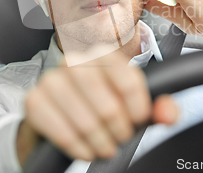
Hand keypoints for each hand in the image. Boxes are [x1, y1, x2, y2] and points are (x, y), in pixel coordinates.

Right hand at [17, 51, 178, 164]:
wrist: (58, 114)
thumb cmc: (99, 105)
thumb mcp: (131, 104)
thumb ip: (157, 107)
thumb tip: (168, 114)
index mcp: (102, 54)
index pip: (129, 80)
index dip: (139, 109)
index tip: (138, 120)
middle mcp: (74, 60)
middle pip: (108, 106)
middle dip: (119, 130)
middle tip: (120, 138)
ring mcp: (51, 79)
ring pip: (86, 121)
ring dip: (100, 142)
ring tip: (105, 146)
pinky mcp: (34, 100)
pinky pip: (62, 132)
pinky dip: (78, 147)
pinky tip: (85, 149)